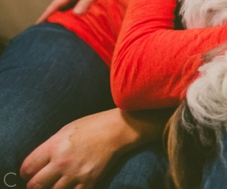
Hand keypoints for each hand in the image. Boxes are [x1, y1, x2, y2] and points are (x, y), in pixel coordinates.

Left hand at [20, 109, 166, 188]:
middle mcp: (62, 162)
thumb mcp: (66, 130)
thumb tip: (39, 162)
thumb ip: (50, 146)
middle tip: (38, 182)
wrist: (117, 130)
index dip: (26, 172)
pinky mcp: (89, 181)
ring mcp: (76, 173)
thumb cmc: (92, 126)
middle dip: (34, 184)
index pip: (28, 168)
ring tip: (55, 183)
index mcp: (54, 146)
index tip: (29, 173)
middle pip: (36, 185)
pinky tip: (71, 184)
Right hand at [36, 0, 142, 21]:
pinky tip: (73, 22)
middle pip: (59, 6)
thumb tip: (75, 14)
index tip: (38, 24)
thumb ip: (86, 1)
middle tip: (43, 30)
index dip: (47, 14)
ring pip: (68, 8)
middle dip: (50, 17)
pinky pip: (77, 8)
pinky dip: (72, 15)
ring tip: (56, 28)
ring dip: (61, 16)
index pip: (56, 4)